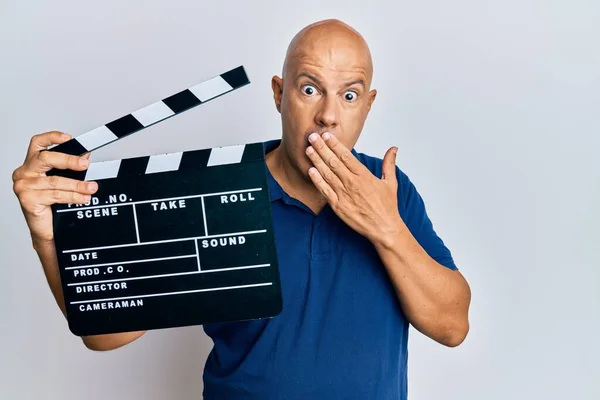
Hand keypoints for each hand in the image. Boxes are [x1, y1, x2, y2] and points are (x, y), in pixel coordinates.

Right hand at [12, 131, 98, 243]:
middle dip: (69, 160)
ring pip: (55, 181)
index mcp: (30, 165)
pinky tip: (83, 198)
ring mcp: (23, 186)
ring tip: (91, 188)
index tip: (69, 138)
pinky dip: (73, 196)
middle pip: (45, 159)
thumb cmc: (52, 205)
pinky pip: (55, 195)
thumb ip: (70, 168)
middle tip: (86, 164)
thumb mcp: (62, 182)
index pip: (37, 144)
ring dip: (77, 185)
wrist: (47, 230)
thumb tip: (86, 155)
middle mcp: (24, 173)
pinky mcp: (27, 199)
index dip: (52, 137)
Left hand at [305, 132, 404, 246]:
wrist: (384, 228)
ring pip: (327, 174)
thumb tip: (394, 148)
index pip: (346, 156)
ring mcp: (344, 195)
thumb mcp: (390, 183)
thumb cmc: (387, 207)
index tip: (326, 135)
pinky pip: (325, 191)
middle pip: (334, 162)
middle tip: (312, 137)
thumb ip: (389, 164)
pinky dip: (317, 180)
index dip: (335, 144)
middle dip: (322, 148)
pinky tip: (310, 171)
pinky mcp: (338, 206)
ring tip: (308, 150)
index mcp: (364, 176)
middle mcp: (352, 183)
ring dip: (317, 161)